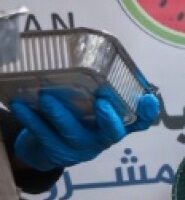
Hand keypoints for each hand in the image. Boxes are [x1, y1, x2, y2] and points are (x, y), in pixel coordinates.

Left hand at [12, 90, 159, 170]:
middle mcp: (103, 138)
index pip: (139, 121)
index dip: (147, 112)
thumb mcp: (88, 102)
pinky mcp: (58, 152)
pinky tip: (20, 105)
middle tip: (101, 101)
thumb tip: (91, 47)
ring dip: (60, 116)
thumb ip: (95, 84)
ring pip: (73, 134)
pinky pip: (44, 136)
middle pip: (112, 133)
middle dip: (108, 118)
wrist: (51, 148)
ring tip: (46, 98)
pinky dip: (32, 120)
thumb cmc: (75, 116)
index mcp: (116, 124)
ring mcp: (81, 148)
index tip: (148, 99)